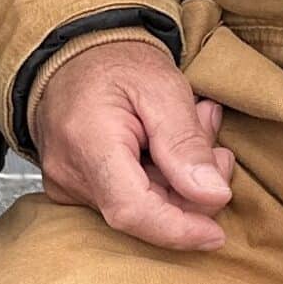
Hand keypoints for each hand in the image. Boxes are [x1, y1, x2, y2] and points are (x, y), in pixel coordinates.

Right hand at [29, 39, 234, 250]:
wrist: (74, 50)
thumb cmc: (115, 61)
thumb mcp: (162, 87)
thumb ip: (187, 142)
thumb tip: (214, 196)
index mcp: (88, 142)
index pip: (133, 210)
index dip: (179, 230)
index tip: (216, 233)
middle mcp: (69, 172)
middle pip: (141, 212)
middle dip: (190, 192)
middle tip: (214, 145)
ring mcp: (66, 184)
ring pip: (138, 206)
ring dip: (177, 180)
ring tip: (194, 130)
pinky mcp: (72, 188)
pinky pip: (124, 199)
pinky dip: (157, 180)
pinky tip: (168, 146)